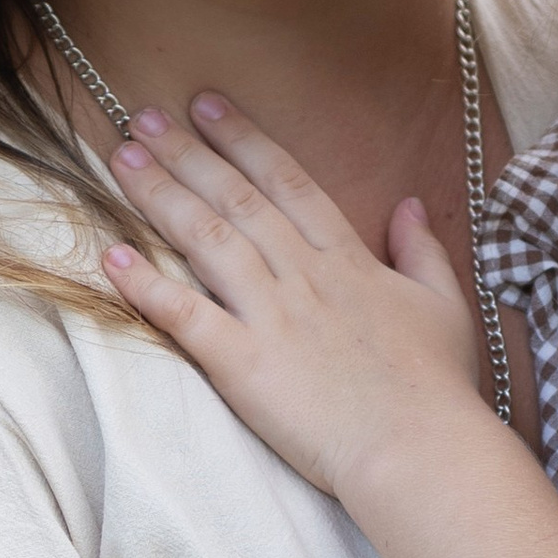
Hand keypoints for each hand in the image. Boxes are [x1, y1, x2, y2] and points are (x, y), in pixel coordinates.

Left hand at [101, 95, 483, 492]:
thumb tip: (409, 205)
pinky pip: (186, 317)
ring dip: (161, 196)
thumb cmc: (438, 388)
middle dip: (188, 153)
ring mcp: (273, 317)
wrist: (422, 452)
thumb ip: (423, 250)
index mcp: (350, 261)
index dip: (244, 139)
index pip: (289, 182)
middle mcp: (305, 276)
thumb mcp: (444, 306)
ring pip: (208, 241)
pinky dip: (148, 286)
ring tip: (121, 160)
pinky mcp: (245, 365)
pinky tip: (113, 257)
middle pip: (237, 199)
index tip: (207, 106)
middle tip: (145, 117)